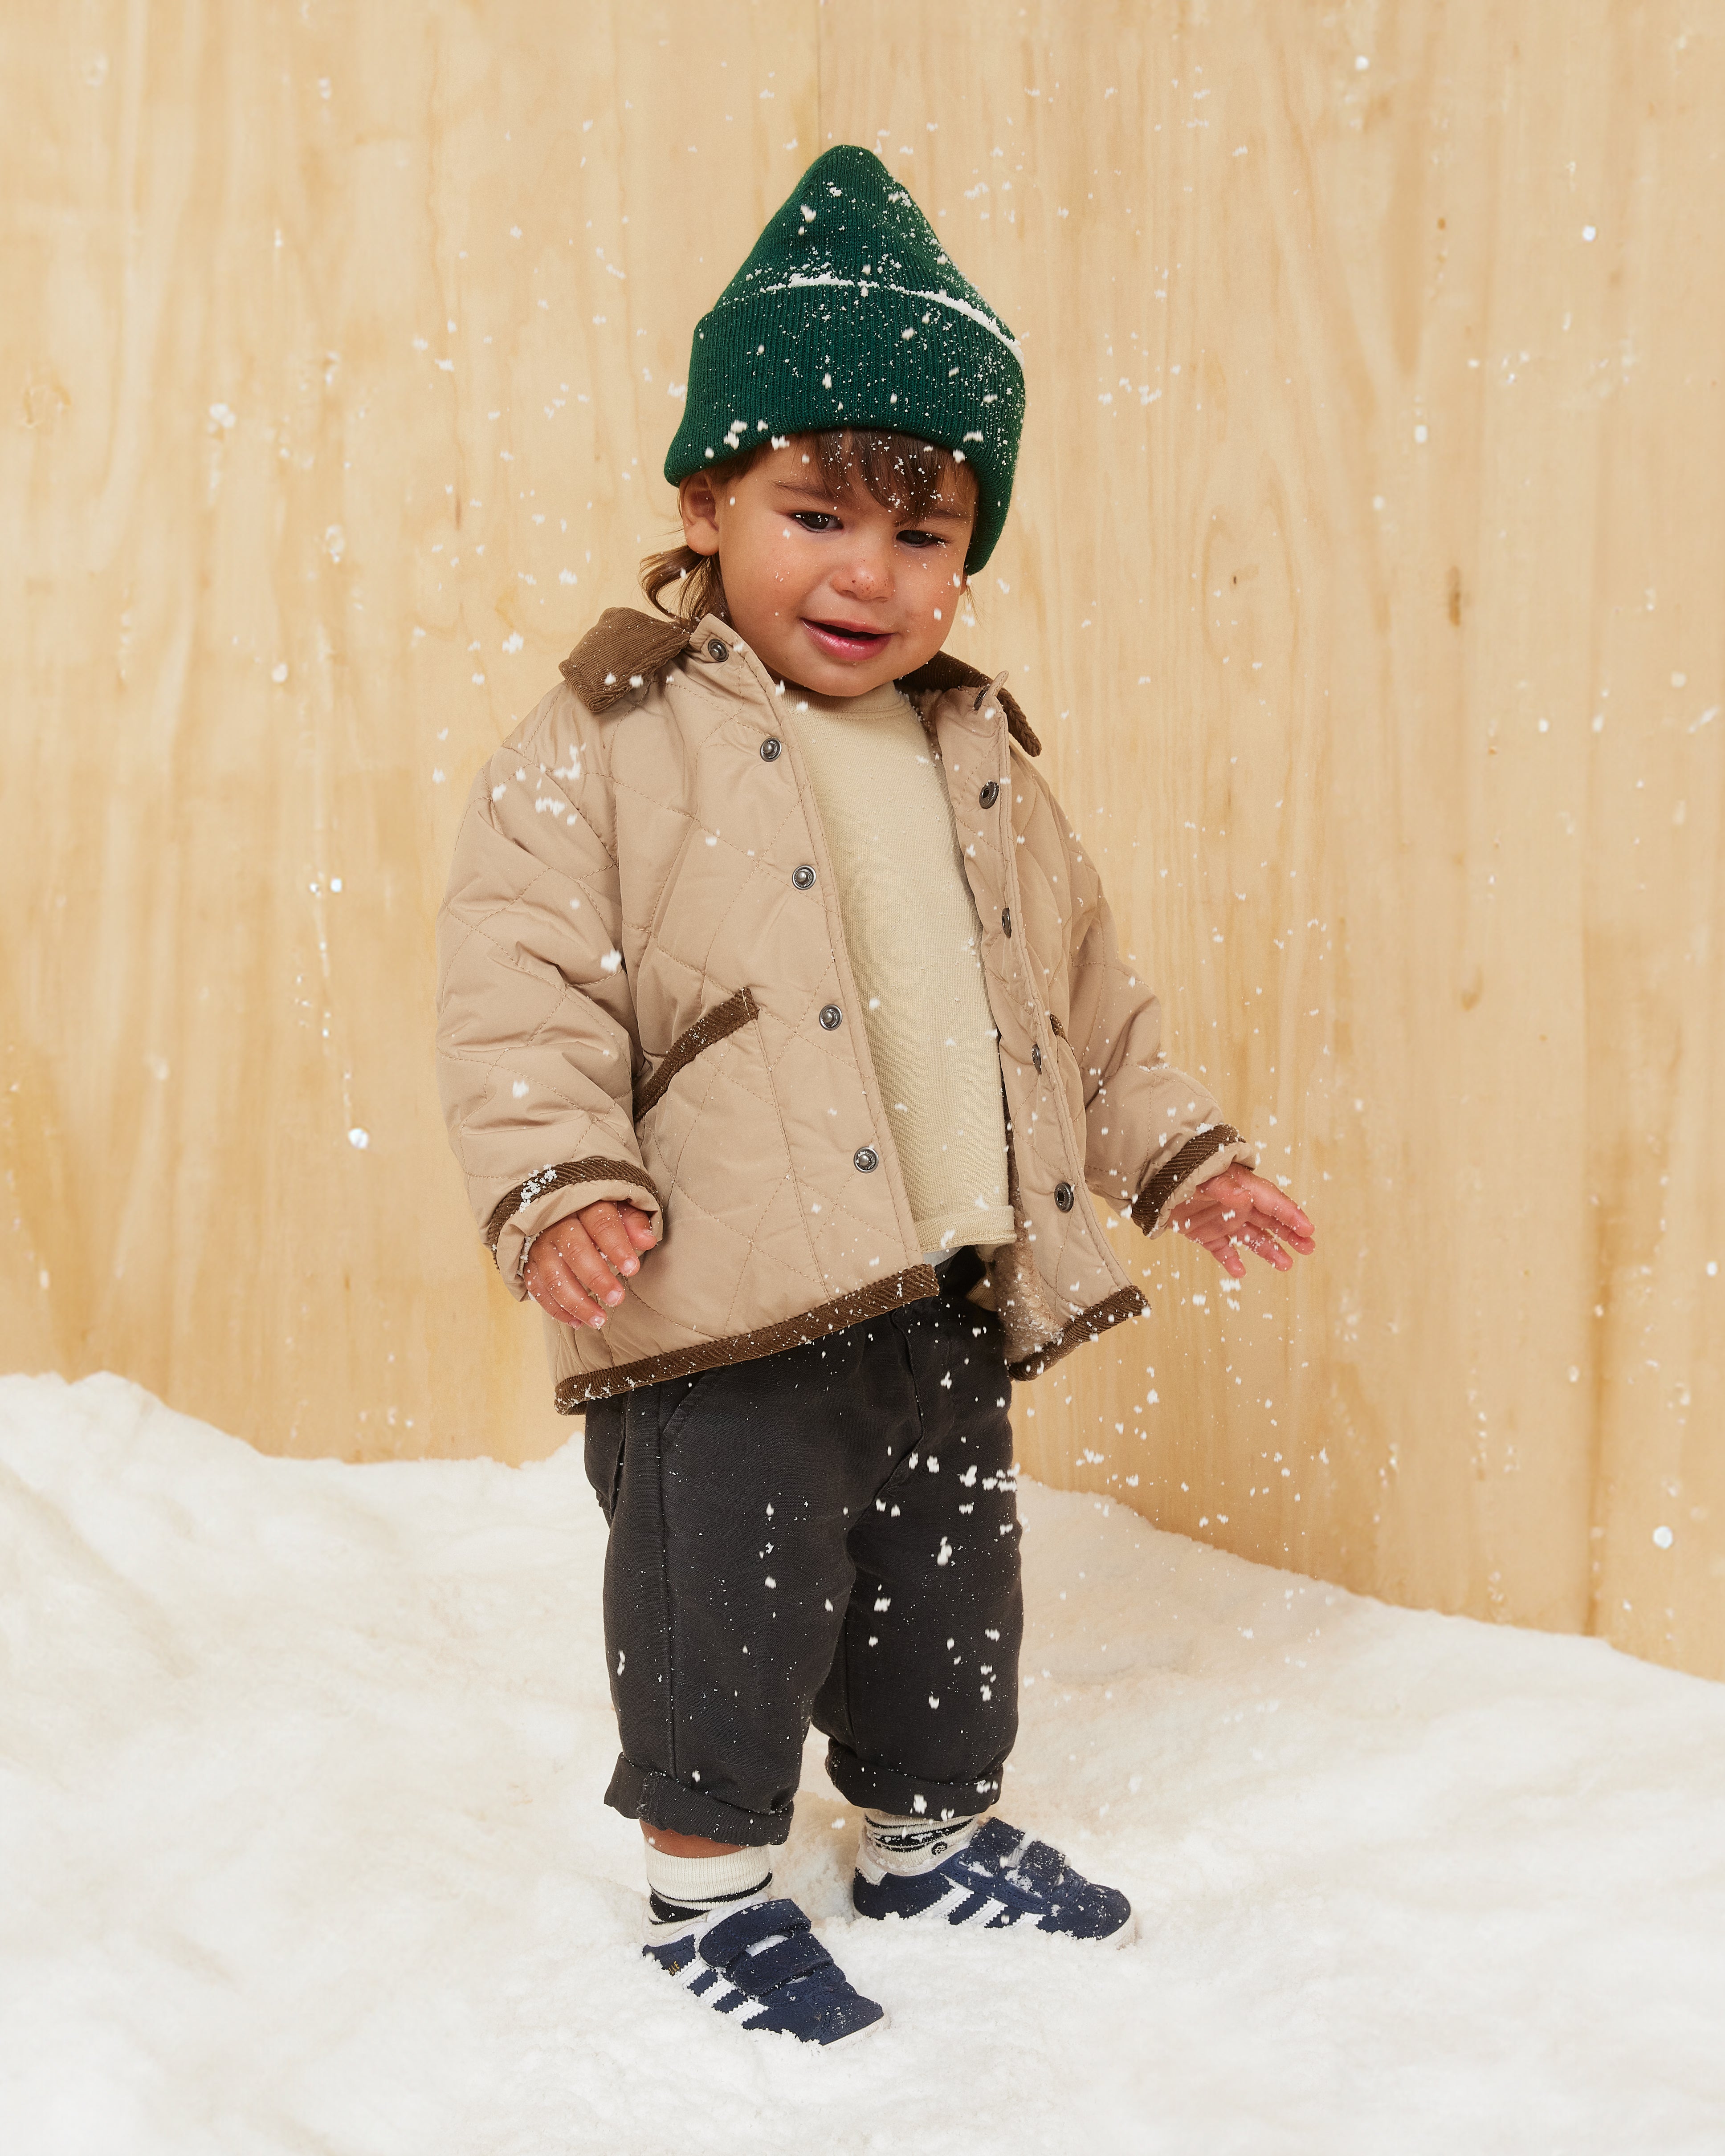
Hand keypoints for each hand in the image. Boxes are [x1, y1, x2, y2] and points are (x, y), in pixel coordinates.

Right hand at [523, 1201, 658, 1328]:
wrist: (561, 1212)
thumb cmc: (599, 1213)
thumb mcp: (620, 1209)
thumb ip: (634, 1223)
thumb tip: (648, 1241)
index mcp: (585, 1205)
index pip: (601, 1224)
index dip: (617, 1247)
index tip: (632, 1269)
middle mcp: (558, 1223)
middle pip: (575, 1251)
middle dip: (597, 1278)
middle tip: (617, 1299)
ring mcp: (541, 1244)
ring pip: (553, 1276)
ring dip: (576, 1302)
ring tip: (600, 1320)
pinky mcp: (530, 1263)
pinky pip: (538, 1289)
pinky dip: (556, 1309)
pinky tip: (578, 1322)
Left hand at [1168, 1165, 1314, 1279]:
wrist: (1154, 1180)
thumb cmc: (1185, 1171)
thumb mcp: (1205, 1177)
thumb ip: (1225, 1187)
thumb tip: (1246, 1196)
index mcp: (1243, 1188)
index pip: (1273, 1202)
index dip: (1291, 1215)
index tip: (1308, 1229)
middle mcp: (1238, 1205)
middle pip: (1270, 1221)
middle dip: (1290, 1234)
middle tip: (1308, 1248)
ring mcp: (1222, 1220)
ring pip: (1252, 1238)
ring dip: (1269, 1250)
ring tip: (1286, 1265)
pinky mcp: (1206, 1234)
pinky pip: (1223, 1250)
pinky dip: (1231, 1261)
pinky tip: (1240, 1272)